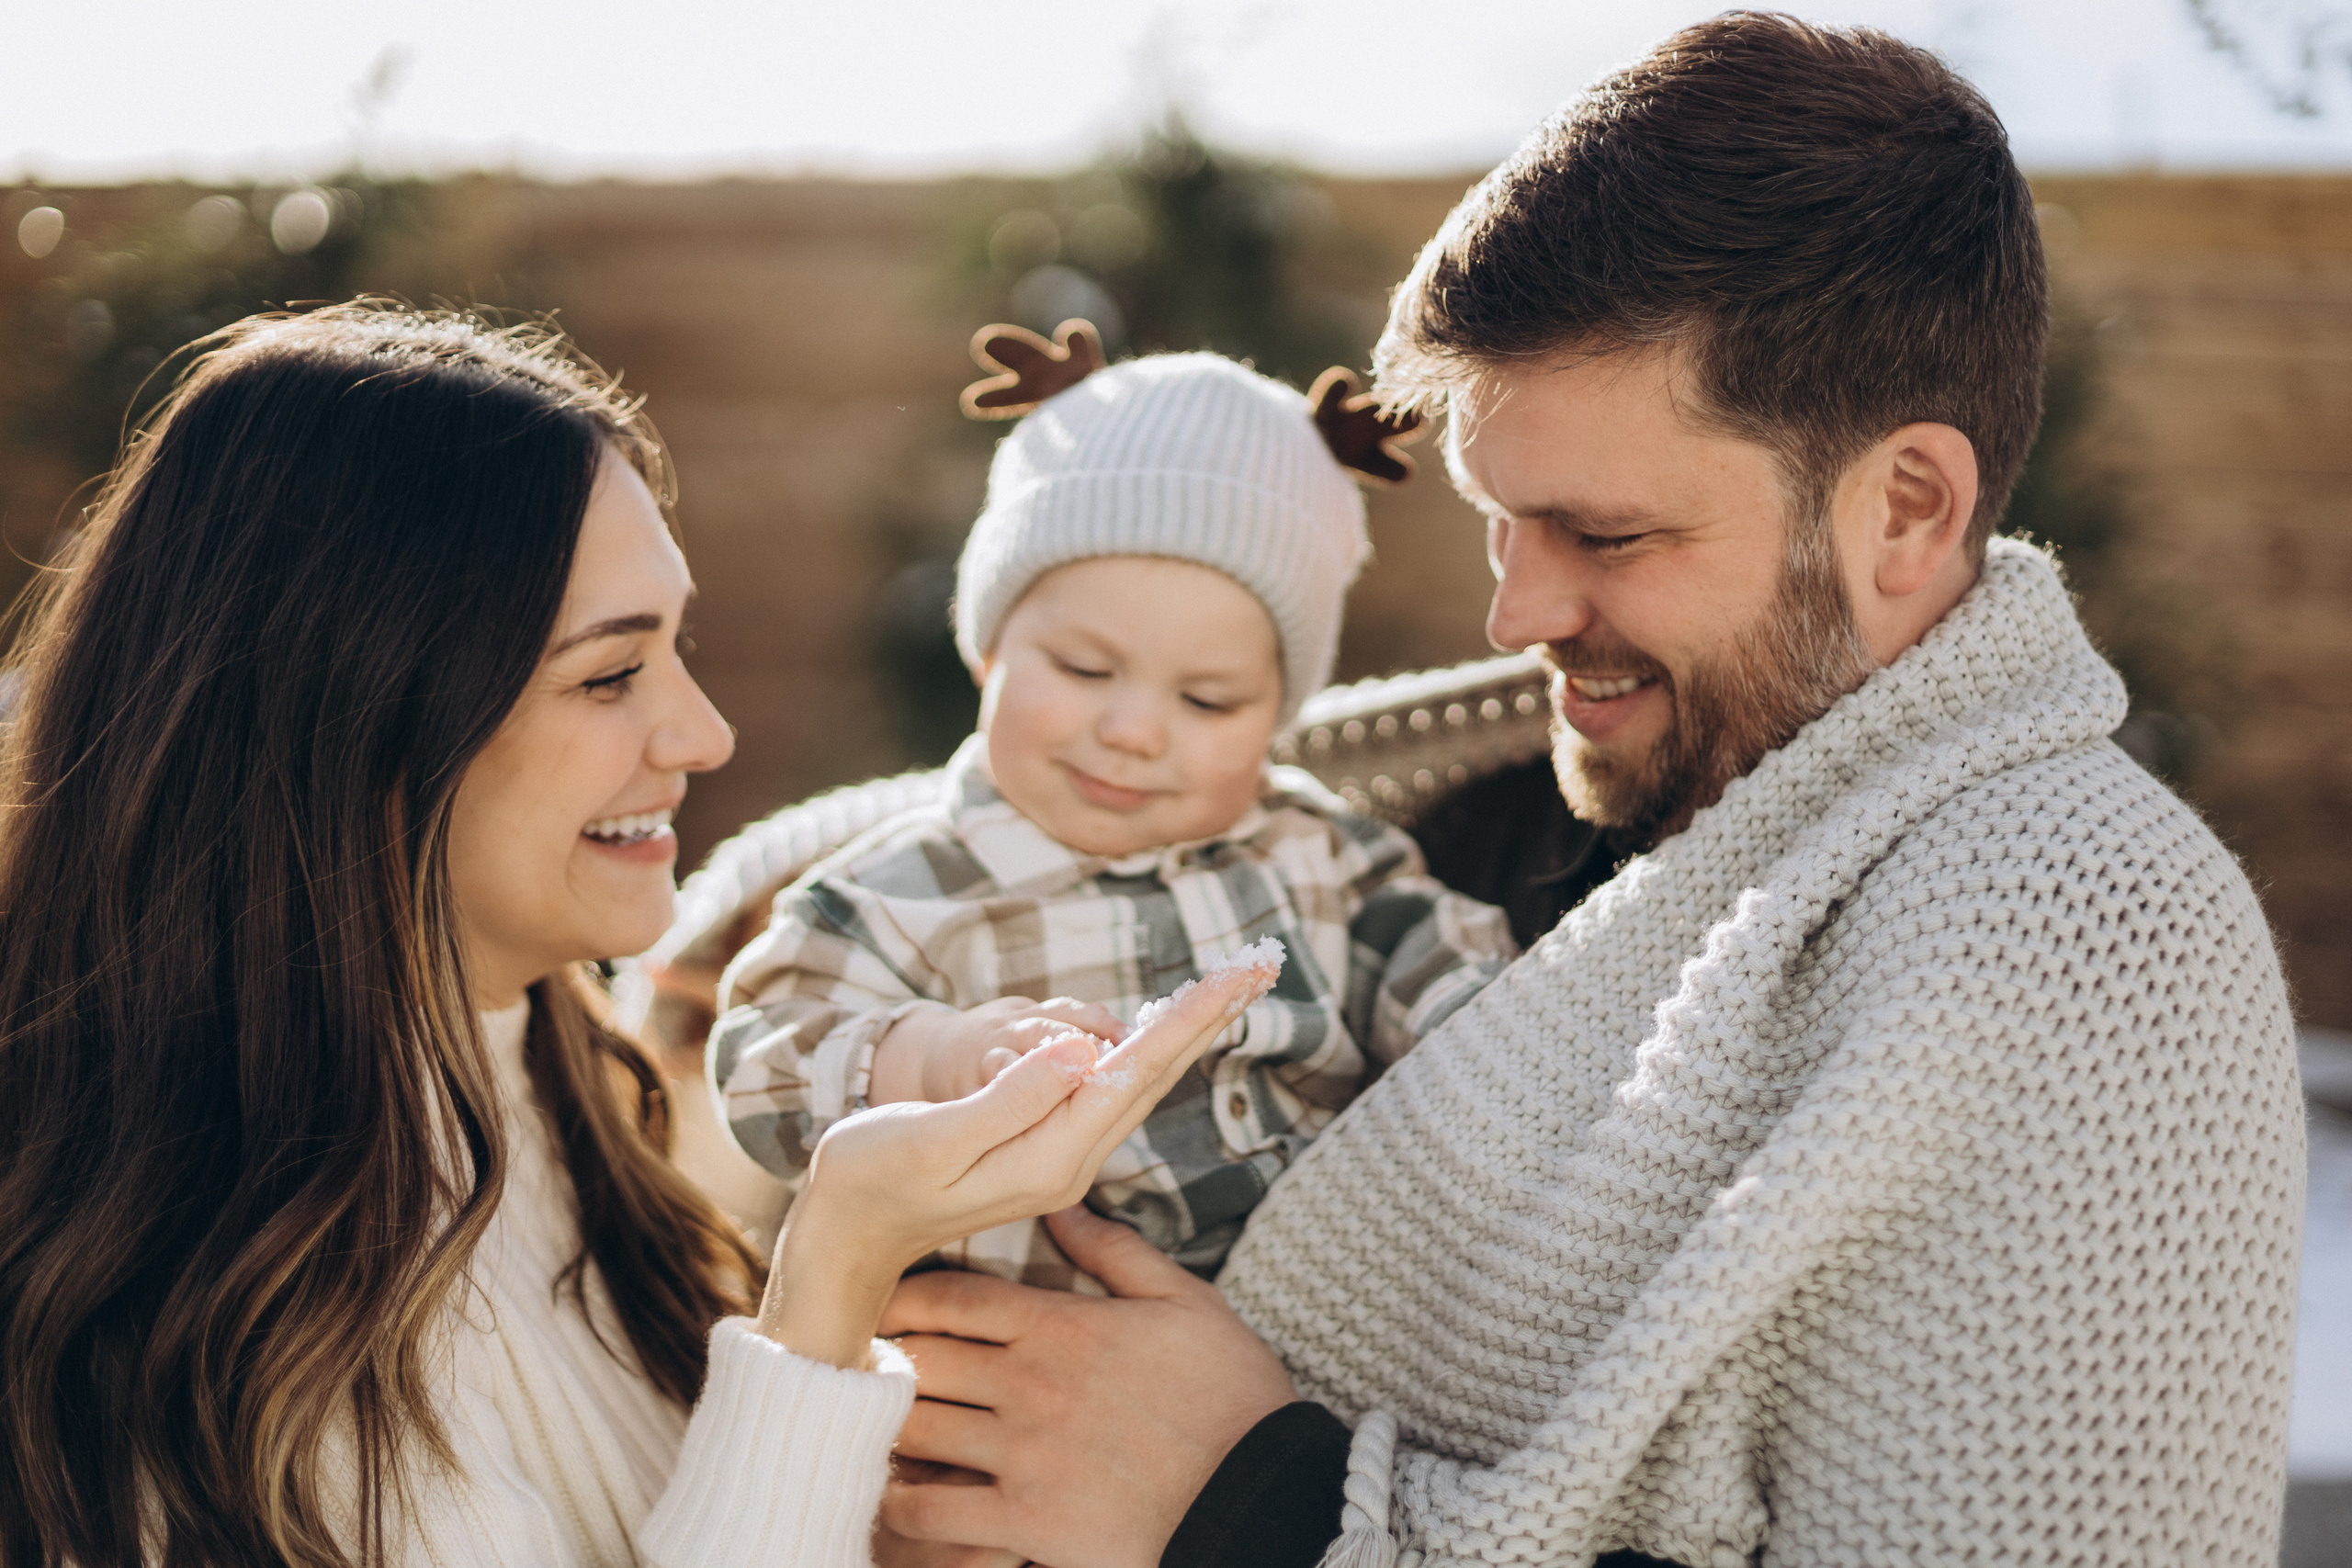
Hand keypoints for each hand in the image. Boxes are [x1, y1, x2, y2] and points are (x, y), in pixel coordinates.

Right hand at [754, 963, 1270, 1369]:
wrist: (845, 1239)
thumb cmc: (870, 1180)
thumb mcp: (931, 1139)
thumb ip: (1007, 1099)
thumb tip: (1081, 1052)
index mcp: (1050, 1157)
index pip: (1133, 1072)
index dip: (1189, 1018)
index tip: (1238, 975)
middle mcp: (1070, 1162)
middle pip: (1153, 1075)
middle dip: (1208, 1016)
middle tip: (1261, 963)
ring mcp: (1060, 1160)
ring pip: (1137, 1082)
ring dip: (1186, 1030)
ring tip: (1232, 985)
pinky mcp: (1043, 1150)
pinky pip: (1109, 1090)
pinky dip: (1147, 1049)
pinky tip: (1168, 1032)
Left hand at [877, 1206, 1297, 1567]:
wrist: (1259, 1498)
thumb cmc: (1232, 1399)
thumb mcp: (1188, 1303)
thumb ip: (1117, 1252)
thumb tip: (1064, 1208)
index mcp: (1064, 1328)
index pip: (952, 1300)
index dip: (902, 1298)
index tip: (879, 1303)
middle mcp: (1030, 1386)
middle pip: (920, 1359)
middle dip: (880, 1358)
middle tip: (858, 1362)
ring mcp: (1023, 1457)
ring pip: (913, 1430)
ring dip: (881, 1426)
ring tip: (864, 1424)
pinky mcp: (1026, 1523)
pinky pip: (931, 1511)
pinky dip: (898, 1503)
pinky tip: (890, 1495)